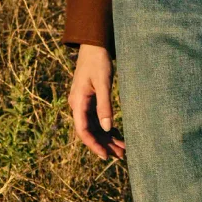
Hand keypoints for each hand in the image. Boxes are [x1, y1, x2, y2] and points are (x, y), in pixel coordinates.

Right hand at [68, 43, 124, 159]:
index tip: (106, 156)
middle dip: (105, 144)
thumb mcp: (103, 84)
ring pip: (94, 126)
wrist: (94, 45)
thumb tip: (107, 129)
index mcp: (78, 102)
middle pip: (90, 131)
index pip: (83, 130)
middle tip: (121, 155)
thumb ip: (104, 106)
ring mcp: (83, 103)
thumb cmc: (98, 62)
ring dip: (107, 138)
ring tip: (122, 148)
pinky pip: (97, 119)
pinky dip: (107, 127)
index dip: (94, 145)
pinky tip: (117, 134)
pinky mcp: (90, 100)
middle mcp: (78, 105)